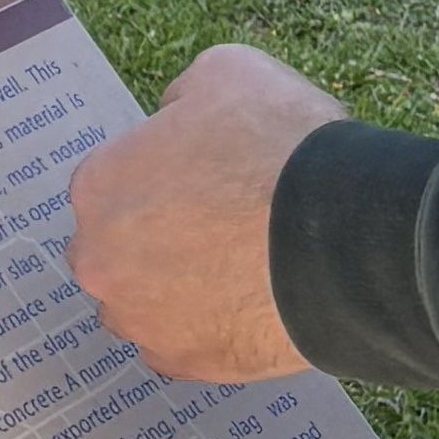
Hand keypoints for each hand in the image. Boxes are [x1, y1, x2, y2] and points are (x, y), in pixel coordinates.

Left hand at [65, 45, 350, 383]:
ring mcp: (139, 319)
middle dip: (156, 239)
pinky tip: (248, 306)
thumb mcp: (228, 74)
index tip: (205, 181)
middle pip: (119, 248)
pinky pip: (183, 344)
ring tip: (239, 271)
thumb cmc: (279, 148)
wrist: (340, 240)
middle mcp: (100, 259)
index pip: (116, 181)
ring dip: (176, 289)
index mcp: (99, 185)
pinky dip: (208, 329)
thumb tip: (178, 116)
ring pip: (145, 303)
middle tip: (219, 228)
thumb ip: (185, 96)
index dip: (163, 177)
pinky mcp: (183, 364)